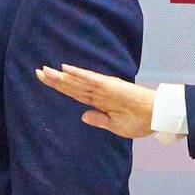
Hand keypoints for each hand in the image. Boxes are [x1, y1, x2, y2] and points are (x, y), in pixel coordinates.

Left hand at [35, 64, 155, 138]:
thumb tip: (83, 116)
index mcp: (99, 102)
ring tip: (45, 70)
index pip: (75, 93)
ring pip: (77, 81)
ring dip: (61, 76)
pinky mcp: (110, 86)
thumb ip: (99, 120)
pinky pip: (90, 79)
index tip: (46, 81)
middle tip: (38, 71)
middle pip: (72, 85)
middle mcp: (98, 93)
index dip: (60, 87)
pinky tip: (65, 68)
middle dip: (54, 80)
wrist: (156, 117)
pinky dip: (78, 73)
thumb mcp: (115, 126)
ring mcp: (103, 88)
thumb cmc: (140, 122)